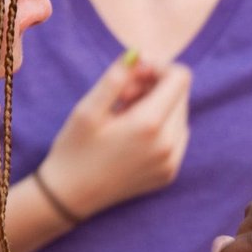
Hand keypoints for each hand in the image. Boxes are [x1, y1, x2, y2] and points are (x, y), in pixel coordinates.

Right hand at [39, 50, 190, 218]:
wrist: (70, 196)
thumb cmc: (74, 148)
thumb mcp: (88, 108)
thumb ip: (117, 77)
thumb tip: (141, 55)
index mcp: (150, 125)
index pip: (180, 77)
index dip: (158, 67)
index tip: (133, 74)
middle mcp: (169, 145)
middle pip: (181, 94)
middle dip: (155, 87)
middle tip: (122, 97)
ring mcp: (172, 162)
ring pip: (180, 115)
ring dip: (158, 107)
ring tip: (124, 117)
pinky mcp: (169, 173)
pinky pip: (177, 137)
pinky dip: (161, 128)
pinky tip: (132, 135)